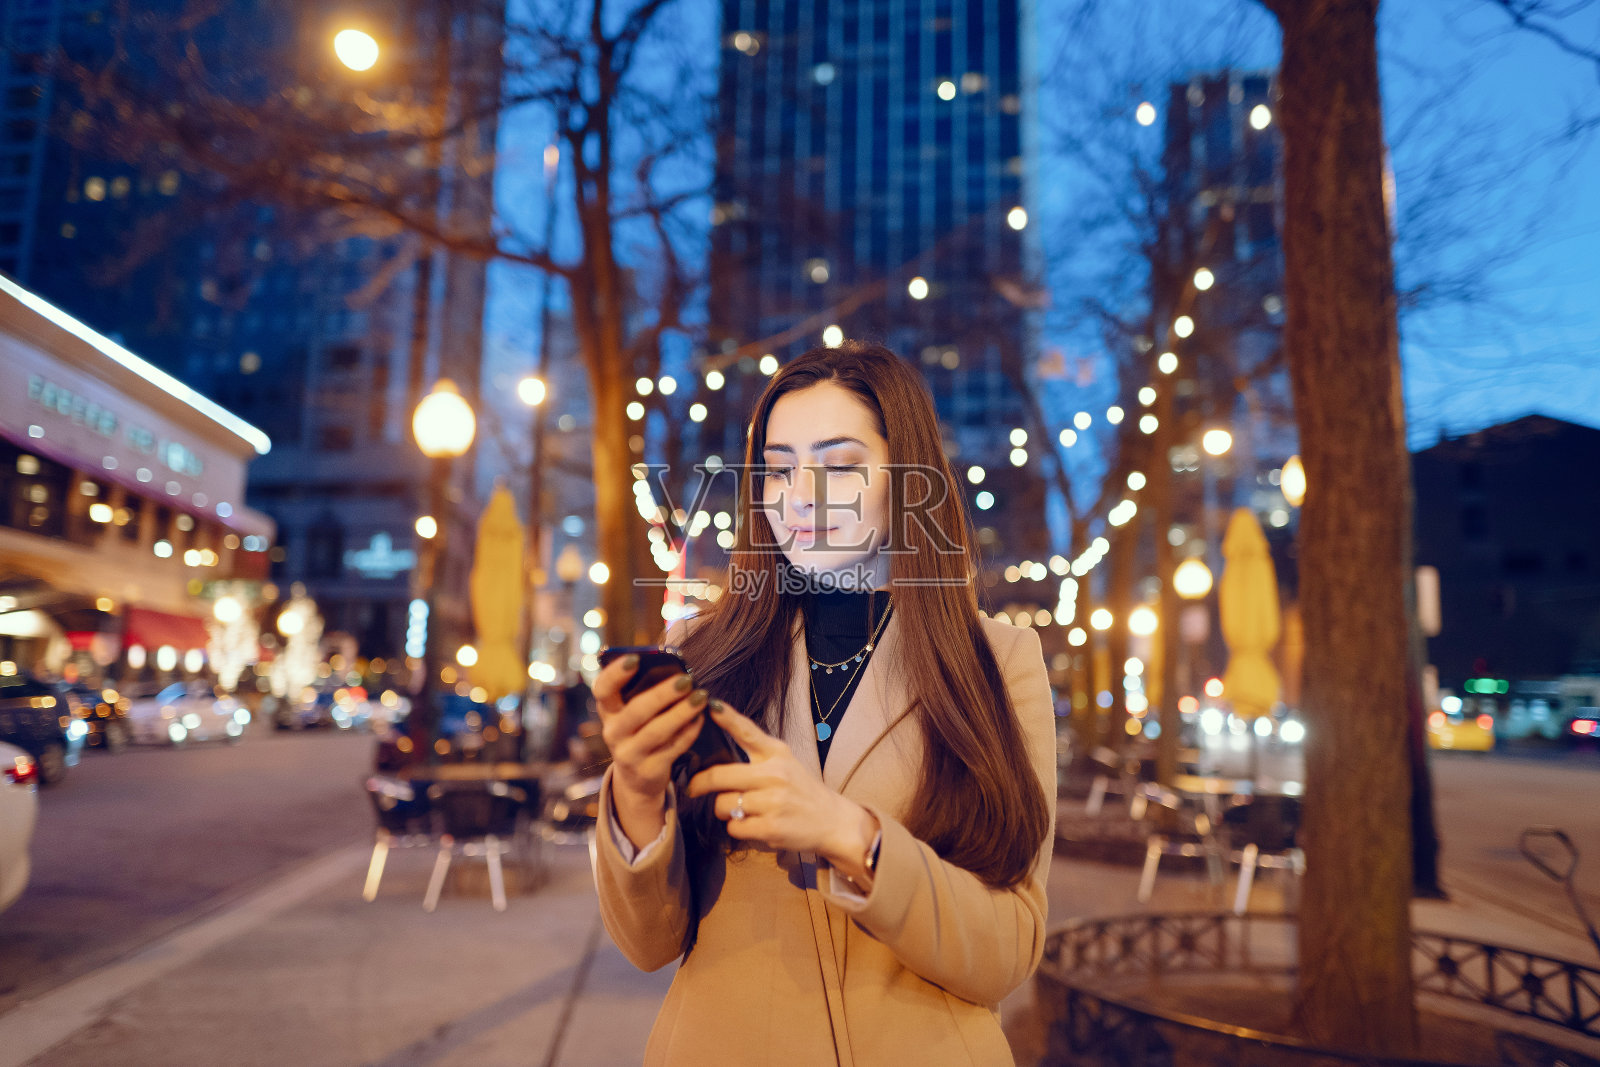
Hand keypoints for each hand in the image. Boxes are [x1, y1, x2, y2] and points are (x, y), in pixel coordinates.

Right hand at [592, 653, 707, 848]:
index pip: (602, 689)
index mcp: (608, 711)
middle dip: (663, 693)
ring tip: (701, 697)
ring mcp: (629, 754)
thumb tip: (673, 664)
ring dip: (682, 712)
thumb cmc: (639, 732)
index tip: (635, 659)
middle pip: (636, 710)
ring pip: (657, 731)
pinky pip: (673, 748)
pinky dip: (689, 732)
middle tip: (686, 680)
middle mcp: (613, 732)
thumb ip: (643, 691)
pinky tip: (700, 718)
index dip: (615, 673)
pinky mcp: (648, 770)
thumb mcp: (631, 713)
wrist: (637, 779)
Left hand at [686, 702, 879, 881]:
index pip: (747, 731)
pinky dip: (737, 827)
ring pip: (722, 805)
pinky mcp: (771, 828)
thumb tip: (718, 735)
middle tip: (693, 788)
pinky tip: (752, 823)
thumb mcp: (784, 761)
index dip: (727, 717)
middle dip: (700, 784)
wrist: (832, 821)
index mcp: (777, 753)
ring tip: (739, 809)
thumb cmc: (800, 789)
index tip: (711, 705)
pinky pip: (734, 827)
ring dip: (723, 809)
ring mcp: (773, 802)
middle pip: (719, 775)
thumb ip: (755, 749)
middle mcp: (775, 774)